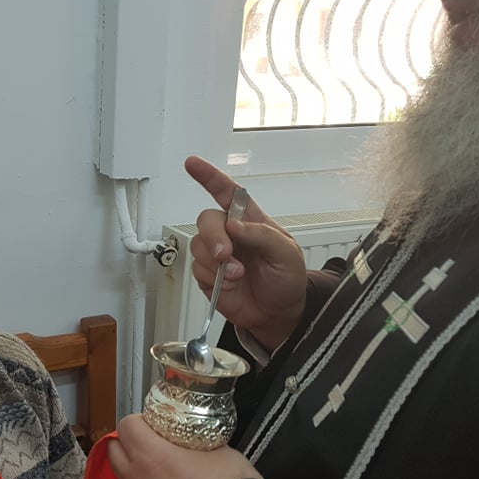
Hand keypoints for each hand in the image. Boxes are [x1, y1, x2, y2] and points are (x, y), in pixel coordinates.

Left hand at [107, 414, 263, 478]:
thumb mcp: (219, 450)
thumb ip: (194, 441)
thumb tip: (191, 440)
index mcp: (151, 456)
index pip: (126, 425)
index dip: (140, 422)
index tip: (152, 426)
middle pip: (114, 450)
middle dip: (129, 444)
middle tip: (151, 446)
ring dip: (133, 472)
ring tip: (160, 476)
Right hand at [186, 155, 307, 351]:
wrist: (278, 314)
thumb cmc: (287, 279)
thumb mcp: (287, 254)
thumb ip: (262, 235)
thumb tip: (234, 225)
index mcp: (250, 220)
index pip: (227, 192)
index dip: (209, 177)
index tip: (192, 164)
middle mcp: (230, 233)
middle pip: (206, 220)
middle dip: (213, 236)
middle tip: (226, 254)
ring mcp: (217, 254)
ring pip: (198, 245)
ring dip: (216, 263)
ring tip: (237, 275)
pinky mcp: (208, 275)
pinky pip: (196, 268)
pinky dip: (212, 278)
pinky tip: (229, 284)